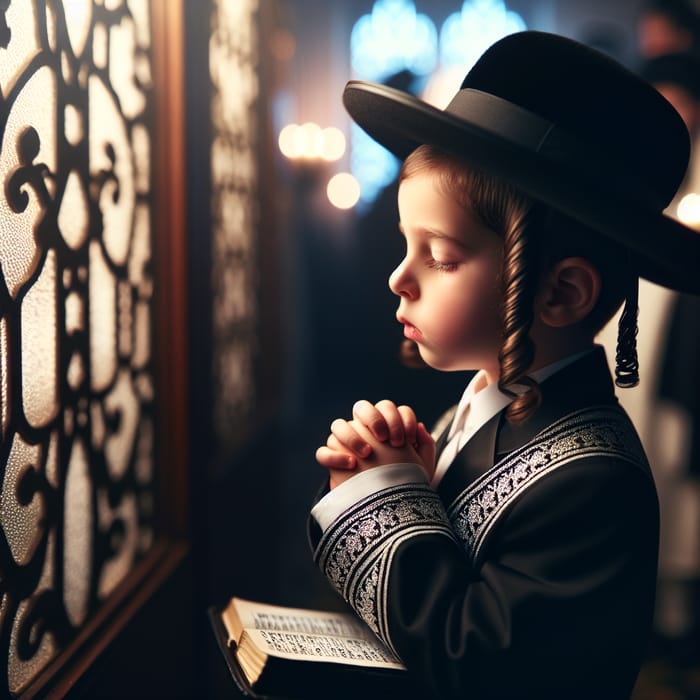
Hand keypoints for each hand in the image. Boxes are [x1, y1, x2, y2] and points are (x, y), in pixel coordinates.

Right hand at [315, 400, 435, 487]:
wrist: (389, 513)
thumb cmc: (408, 487)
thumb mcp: (423, 468)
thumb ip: (425, 445)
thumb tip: (420, 426)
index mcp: (384, 426)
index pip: (387, 408)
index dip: (398, 419)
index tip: (406, 440)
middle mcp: (363, 432)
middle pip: (361, 407)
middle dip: (374, 418)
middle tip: (386, 439)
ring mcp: (345, 445)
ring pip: (338, 425)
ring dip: (353, 435)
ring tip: (368, 454)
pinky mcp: (333, 463)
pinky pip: (323, 453)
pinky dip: (335, 456)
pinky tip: (352, 465)